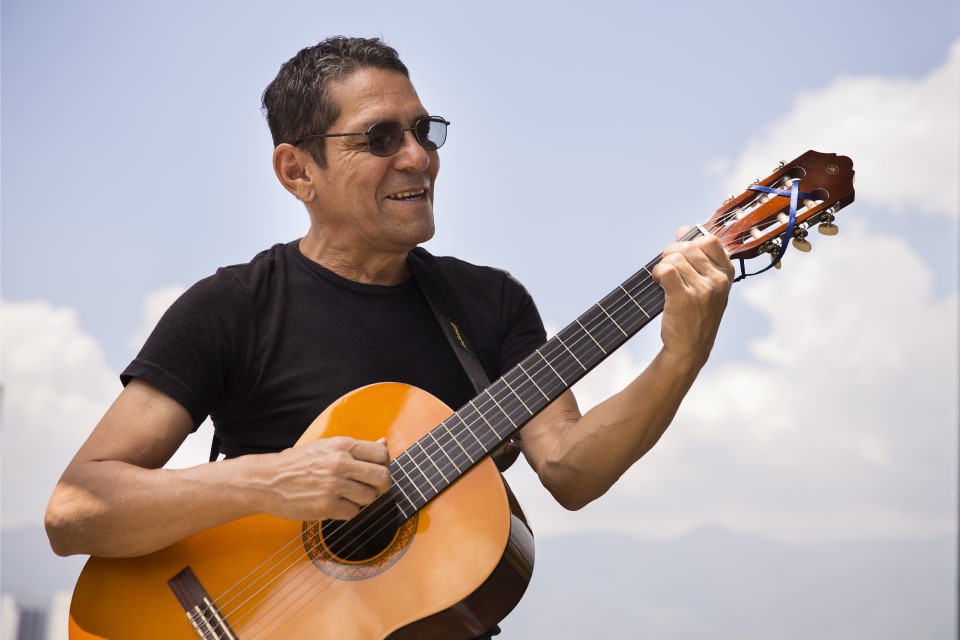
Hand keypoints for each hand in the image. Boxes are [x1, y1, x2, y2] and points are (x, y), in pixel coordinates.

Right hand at [256, 437, 390, 520]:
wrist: (267, 481)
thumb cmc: (298, 463)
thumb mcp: (326, 446)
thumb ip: (355, 448)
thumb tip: (383, 444)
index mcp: (342, 445)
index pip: (382, 454)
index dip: (384, 465)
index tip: (376, 471)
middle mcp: (340, 463)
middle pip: (382, 478)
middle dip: (380, 486)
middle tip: (371, 489)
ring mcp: (333, 485)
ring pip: (370, 498)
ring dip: (362, 500)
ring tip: (347, 496)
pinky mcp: (326, 506)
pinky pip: (353, 513)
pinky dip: (347, 512)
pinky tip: (335, 505)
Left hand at [651, 227, 733, 365]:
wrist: (690, 349)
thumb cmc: (696, 315)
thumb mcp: (708, 285)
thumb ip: (698, 258)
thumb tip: (683, 230)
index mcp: (727, 273)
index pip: (709, 240)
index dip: (689, 243)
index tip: (681, 256)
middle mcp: (718, 279)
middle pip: (686, 247)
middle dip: (670, 254)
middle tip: (666, 271)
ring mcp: (704, 289)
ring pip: (674, 258)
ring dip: (662, 266)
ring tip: (663, 282)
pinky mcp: (685, 297)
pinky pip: (666, 269)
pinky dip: (657, 273)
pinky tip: (658, 284)